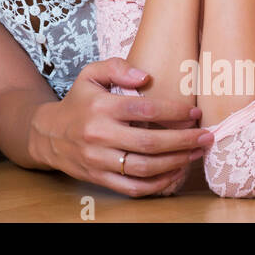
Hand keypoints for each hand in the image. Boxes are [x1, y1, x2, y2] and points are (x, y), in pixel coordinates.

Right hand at [29, 58, 212, 197]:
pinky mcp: (99, 178)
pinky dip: (158, 184)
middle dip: (183, 141)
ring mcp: (99, 160)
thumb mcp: (90, 74)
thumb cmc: (78, 102)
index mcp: (101, 107)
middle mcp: (99, 135)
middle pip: (150, 143)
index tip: (194, 112)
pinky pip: (133, 187)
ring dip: (176, 163)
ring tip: (195, 154)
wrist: (48, 134)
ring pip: (144, 168)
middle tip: (206, 136)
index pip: (145, 110)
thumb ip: (117, 67)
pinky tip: (174, 172)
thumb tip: (145, 76)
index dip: (174, 111)